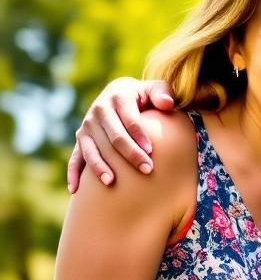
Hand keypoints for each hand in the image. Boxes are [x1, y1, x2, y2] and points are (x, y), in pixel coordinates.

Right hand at [68, 77, 174, 191]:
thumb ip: (162, 93)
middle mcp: (99, 110)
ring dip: (100, 166)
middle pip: (114, 137)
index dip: (140, 135)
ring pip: (93, 148)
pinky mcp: (81, 138)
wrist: (119, 93)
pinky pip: (75, 157)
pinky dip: (73, 172)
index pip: (130, 119)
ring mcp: (87, 126)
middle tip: (147, 169)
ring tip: (111, 182)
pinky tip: (75, 189)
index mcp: (118, 97)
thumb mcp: (154, 89)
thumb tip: (167, 104)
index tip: (152, 151)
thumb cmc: (144, 96)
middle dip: (130, 154)